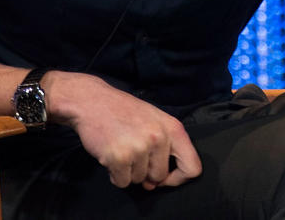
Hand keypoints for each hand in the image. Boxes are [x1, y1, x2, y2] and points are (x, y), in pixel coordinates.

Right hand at [48, 72, 202, 188]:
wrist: (92, 102)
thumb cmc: (124, 111)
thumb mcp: (154, 121)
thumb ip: (162, 151)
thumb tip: (156, 184)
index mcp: (173, 128)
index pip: (192, 167)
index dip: (179, 178)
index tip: (166, 178)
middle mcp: (159, 138)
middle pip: (160, 176)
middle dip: (146, 172)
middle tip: (134, 153)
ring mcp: (139, 148)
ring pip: (139, 180)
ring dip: (128, 170)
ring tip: (121, 147)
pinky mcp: (119, 157)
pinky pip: (122, 182)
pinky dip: (115, 174)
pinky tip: (111, 154)